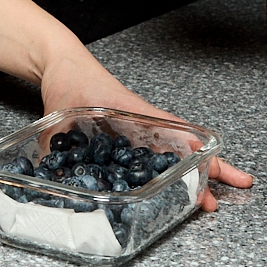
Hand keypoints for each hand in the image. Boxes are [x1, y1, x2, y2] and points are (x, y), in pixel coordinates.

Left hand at [38, 47, 252, 211]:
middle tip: (215, 202)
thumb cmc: (71, 80)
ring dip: (193, 175)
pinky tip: (176, 188)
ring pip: (174, 155)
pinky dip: (171, 170)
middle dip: (207, 173)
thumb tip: (50, 175)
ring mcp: (140, 131)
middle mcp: (144, 125)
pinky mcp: (129, 136)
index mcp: (136, 116)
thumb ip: (54, 146)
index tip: (210, 174)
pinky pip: (154, 155)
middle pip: (185, 149)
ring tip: (206, 200)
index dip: (196, 157)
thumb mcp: (60, 116)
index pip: (176, 135)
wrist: (64, 64)